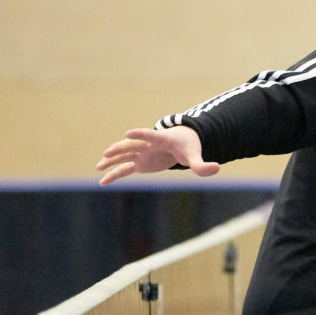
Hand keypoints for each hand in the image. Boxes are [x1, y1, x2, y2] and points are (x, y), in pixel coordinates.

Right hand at [96, 126, 218, 184]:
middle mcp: (148, 145)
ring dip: (111, 160)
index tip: (128, 132)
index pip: (150, 135)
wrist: (183, 143)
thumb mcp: (195, 155)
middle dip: (120, 148)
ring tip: (99, 166)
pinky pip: (124, 169)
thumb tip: (216, 168)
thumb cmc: (188, 146)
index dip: (140, 133)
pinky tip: (102, 181)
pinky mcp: (140, 163)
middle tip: (109, 151)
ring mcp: (142, 153)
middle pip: (132, 145)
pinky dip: (114, 174)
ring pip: (124, 156)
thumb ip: (203, 164)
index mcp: (162, 139)